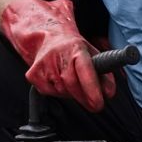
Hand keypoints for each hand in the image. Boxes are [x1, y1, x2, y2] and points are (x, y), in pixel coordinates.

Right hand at [0, 0, 114, 111]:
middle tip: (94, 103)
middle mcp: (58, 54)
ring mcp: (43, 63)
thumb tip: (109, 93)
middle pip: (72, 84)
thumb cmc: (74, 50)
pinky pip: (48, 92)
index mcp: (76, 48)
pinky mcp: (33, 74)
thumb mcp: (93, 55)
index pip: (84, 69)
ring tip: (73, 83)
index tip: (98, 103)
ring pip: (61, 90)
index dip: (92, 88)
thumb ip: (105, 74)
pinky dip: (57, 92)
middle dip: (84, 97)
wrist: (48, 38)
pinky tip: (59, 81)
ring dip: (71, 93)